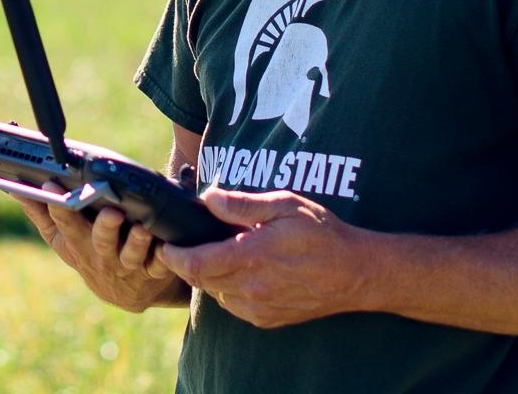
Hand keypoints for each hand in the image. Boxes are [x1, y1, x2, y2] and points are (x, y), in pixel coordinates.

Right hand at [13, 181, 187, 311]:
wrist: (127, 291)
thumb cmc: (89, 251)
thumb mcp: (62, 239)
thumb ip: (40, 213)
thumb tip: (14, 188)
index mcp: (78, 244)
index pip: (65, 225)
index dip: (60, 208)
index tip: (54, 185)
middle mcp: (102, 256)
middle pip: (101, 241)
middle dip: (105, 228)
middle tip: (112, 212)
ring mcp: (128, 265)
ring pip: (133, 253)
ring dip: (137, 242)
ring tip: (142, 229)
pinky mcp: (155, 269)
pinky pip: (161, 263)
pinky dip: (164, 255)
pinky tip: (166, 243)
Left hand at [159, 187, 373, 327]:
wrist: (354, 273)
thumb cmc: (321, 232)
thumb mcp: (283, 205)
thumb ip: (242, 204)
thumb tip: (208, 197)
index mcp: (251, 256)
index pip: (196, 263)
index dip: (173, 257)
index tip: (163, 245)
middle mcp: (251, 288)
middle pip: (201, 280)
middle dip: (187, 263)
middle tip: (182, 244)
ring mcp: (259, 308)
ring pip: (217, 294)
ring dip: (209, 276)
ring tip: (214, 252)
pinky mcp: (267, 319)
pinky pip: (234, 306)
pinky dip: (227, 289)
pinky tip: (240, 270)